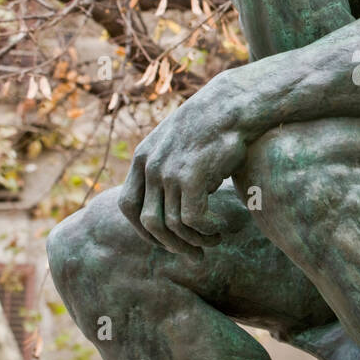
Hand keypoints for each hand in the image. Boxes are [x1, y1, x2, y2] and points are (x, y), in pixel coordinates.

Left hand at [118, 71, 249, 255]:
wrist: (232, 104)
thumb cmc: (213, 128)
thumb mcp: (178, 146)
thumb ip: (169, 171)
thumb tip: (174, 208)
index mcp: (142, 158)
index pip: (128, 206)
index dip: (144, 229)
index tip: (167, 241)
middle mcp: (149, 166)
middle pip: (147, 222)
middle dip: (170, 245)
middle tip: (194, 255)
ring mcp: (168, 171)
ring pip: (172, 225)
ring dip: (195, 240)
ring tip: (216, 240)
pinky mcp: (190, 176)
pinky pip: (192, 219)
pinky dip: (206, 230)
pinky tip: (220, 229)